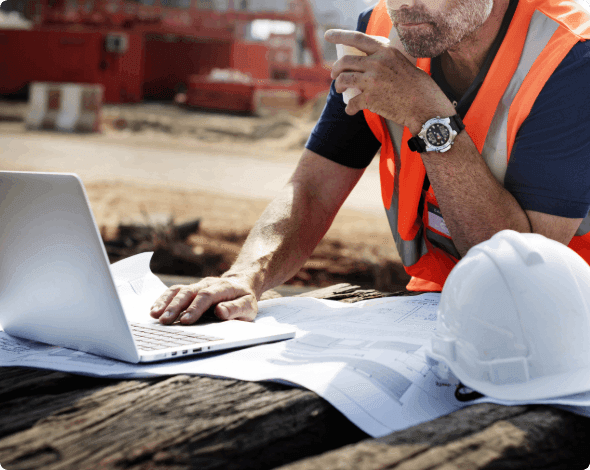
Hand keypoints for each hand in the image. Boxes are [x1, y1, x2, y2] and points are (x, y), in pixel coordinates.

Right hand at [149, 276, 257, 323]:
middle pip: (188, 292)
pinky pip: (174, 291)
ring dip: (166, 302)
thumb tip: (220, 312)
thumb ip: (236, 309)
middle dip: (175, 307)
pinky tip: (155, 310)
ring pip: (178, 290)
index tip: (186, 320)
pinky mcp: (190, 289)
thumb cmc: (244, 299)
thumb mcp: (248, 306)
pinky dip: (163, 300)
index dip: (195, 308)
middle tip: (165, 321)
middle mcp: (207, 284)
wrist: (241, 283)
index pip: (207, 296)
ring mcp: (197, 285)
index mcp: (223, 288)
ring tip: (155, 315)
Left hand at [325, 29, 454, 133]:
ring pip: (343, 80)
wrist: (423, 104)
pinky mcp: (370, 99)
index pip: (356, 38)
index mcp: (384, 51)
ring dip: (338, 86)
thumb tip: (364, 62)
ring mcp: (372, 81)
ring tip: (340, 90)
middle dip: (336, 69)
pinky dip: (349, 108)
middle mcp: (376, 63)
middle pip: (345, 62)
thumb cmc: (414, 84)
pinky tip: (351, 110)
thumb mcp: (400, 62)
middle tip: (334, 76)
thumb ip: (382, 59)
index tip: (328, 36)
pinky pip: (351, 103)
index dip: (339, 36)